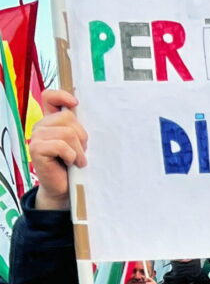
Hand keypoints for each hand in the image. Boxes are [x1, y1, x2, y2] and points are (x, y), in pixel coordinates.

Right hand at [29, 90, 87, 210]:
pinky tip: (69, 163)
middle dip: (81, 136)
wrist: (65, 187)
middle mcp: (41, 126)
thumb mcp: (80, 142)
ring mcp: (36, 137)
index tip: (75, 105)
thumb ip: (79, 127)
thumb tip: (99, 111)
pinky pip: (61, 145)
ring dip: (78, 150)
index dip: (62, 96)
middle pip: (67, 118)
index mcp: (51, 121)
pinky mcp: (36, 149)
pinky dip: (70, 156)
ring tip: (76, 160)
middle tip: (80, 151)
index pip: (50, 97)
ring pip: (67, 133)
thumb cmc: (75, 164)